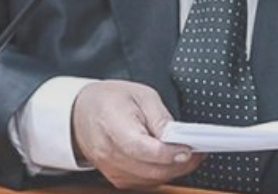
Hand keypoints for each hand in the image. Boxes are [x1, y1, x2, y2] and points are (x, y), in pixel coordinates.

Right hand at [71, 80, 203, 188]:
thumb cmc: (109, 100)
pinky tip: (171, 162)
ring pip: (151, 179)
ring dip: (173, 171)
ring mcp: (112, 169)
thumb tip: (178, 136)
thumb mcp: (140, 95)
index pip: (142, 149)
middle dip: (179, 164)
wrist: (79, 114)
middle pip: (150, 169)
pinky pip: (145, 182)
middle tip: (198, 152)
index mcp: (114, 127)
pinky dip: (161, 174)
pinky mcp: (116, 178)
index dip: (168, 152)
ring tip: (189, 155)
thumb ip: (160, 117)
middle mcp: (110, 154)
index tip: (189, 149)